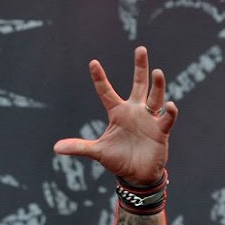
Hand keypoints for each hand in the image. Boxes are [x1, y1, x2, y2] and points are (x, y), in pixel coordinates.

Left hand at [53, 46, 178, 186]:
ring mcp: (149, 119)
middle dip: (140, 68)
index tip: (93, 62)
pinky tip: (169, 105)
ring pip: (155, 97)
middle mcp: (134, 111)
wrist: (137, 175)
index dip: (100, 78)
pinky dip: (169, 112)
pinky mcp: (161, 130)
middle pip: (138, 85)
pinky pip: (167, 118)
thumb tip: (56, 148)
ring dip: (157, 85)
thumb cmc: (118, 160)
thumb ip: (79, 147)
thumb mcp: (97, 152)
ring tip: (158, 72)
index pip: (106, 92)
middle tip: (140, 49)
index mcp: (117, 113)